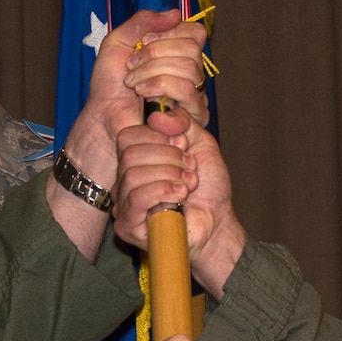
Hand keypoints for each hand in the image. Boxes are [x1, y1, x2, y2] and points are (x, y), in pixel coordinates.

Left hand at [60, 11, 209, 185]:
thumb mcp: (118, 42)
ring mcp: (195, 95)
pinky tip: (142, 95)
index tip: (143, 41)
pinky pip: (188, 91)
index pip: (195, 33)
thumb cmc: (109, 84)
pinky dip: (160, 87)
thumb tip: (176, 13)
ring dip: (152, 72)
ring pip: (189, 69)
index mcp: (178, 54)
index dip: (169, 32)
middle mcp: (191, 73)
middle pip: (191, 49)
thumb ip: (142, 22)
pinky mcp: (192, 116)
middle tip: (131, 67)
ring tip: (133, 83)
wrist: (103, 116)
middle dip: (154, 54)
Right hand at [112, 117, 246, 298]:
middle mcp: (125, 178)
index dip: (159, 136)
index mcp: (137, 158)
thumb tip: (156, 116)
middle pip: (129, 152)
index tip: (184, 147)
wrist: (218, 223)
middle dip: (168, 156)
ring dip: (169, 175)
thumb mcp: (201, 143)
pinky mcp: (127, 225)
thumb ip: (183, 121)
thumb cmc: (208, 188)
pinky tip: (180, 196)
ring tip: (188, 186)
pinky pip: (135, 198)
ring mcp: (123, 202)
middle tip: (190, 169)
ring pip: (132, 174)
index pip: (129, 135)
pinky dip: (162, 191)